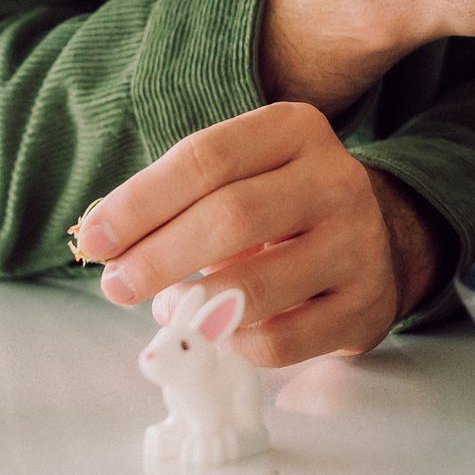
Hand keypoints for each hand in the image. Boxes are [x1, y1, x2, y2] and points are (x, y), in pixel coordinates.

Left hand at [70, 100, 448, 366]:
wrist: (380, 240)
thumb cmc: (283, 205)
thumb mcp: (244, 173)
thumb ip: (178, 196)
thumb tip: (100, 239)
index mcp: (296, 131)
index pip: (206, 158)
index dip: (140, 201)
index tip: (93, 237)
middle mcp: (335, 180)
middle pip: (230, 217)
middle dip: (157, 257)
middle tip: (115, 284)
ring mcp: (358, 245)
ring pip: (255, 287)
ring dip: (193, 307)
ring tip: (166, 307)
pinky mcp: (365, 307)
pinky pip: (280, 340)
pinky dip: (232, 344)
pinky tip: (218, 331)